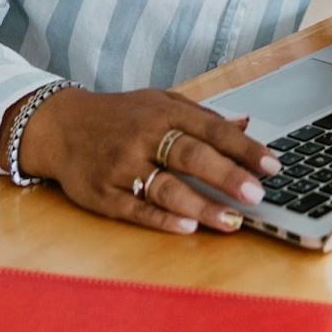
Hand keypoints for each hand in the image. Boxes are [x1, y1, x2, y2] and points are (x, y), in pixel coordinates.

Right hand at [13, 87, 281, 234]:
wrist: (57, 125)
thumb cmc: (119, 116)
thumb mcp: (159, 104)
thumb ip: (202, 116)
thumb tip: (247, 122)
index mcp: (164, 113)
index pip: (212, 130)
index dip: (245, 148)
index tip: (273, 166)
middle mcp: (143, 137)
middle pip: (190, 156)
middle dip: (227, 176)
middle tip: (257, 195)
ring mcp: (121, 166)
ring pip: (165, 187)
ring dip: (201, 206)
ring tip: (232, 221)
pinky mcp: (102, 193)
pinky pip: (134, 208)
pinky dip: (161, 218)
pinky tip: (187, 227)